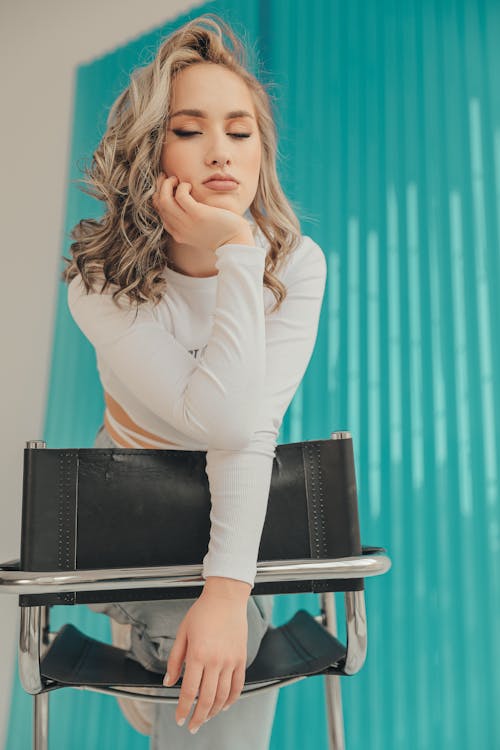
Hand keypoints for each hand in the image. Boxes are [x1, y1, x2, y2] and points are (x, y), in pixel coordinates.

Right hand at [152, 173, 252, 251]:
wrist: (235, 242)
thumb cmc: (221, 233)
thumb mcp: (200, 231)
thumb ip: (189, 222)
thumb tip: (184, 204)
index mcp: (178, 234)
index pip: (160, 213)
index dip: (160, 197)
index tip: (167, 187)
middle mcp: (179, 229)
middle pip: (159, 205)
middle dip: (160, 187)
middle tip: (169, 178)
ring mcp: (187, 223)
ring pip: (165, 200)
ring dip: (168, 185)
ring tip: (176, 180)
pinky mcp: (197, 214)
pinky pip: (180, 195)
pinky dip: (182, 187)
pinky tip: (190, 186)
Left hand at [163, 588, 248, 733]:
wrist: (226, 597)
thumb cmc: (202, 612)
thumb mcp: (182, 633)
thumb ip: (175, 660)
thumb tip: (168, 682)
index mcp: (197, 654)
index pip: (189, 691)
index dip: (183, 709)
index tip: (179, 719)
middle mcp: (216, 660)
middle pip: (207, 699)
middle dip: (198, 717)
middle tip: (192, 726)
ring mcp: (231, 660)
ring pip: (223, 696)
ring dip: (214, 711)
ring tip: (206, 718)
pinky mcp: (241, 658)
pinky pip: (238, 685)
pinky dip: (231, 699)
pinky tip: (224, 706)